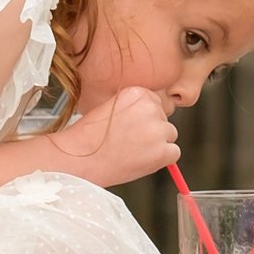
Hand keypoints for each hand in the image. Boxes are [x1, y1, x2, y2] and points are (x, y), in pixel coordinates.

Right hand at [52, 86, 179, 186]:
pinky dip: (162, 160)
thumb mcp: (110, 107)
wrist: (79, 158)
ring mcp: (157, 129)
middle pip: (163, 119)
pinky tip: (141, 161)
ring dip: (157, 145)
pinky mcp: (162, 150)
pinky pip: (174, 153)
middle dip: (151, 131)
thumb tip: (154, 118)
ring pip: (170, 135)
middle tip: (129, 143)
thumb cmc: (89, 137)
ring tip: (132, 152)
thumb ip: (133, 108)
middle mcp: (150, 107)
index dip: (143, 119)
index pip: (154, 103)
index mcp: (137, 93)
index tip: (129, 128)